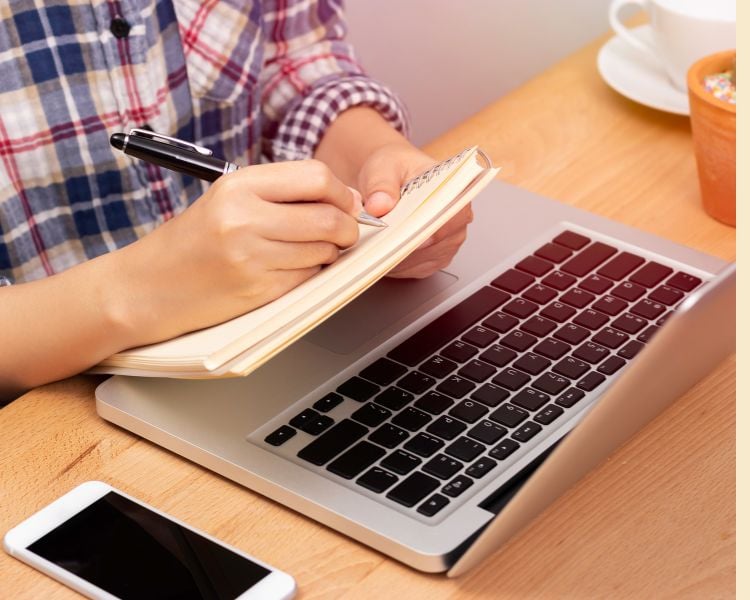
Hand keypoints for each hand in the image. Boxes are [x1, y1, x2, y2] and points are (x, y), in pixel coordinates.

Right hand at [112, 160, 359, 344]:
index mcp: (238, 186)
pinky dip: (311, 272)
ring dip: (330, 252)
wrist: (147, 287)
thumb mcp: (228, 199)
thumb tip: (347, 199)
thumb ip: (283, 193)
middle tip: (345, 232)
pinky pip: (308, 277)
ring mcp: (251, 258)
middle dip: (348, 227)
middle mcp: (244, 219)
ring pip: (324, 250)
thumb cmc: (191, 242)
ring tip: (310, 250)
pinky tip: (291, 268)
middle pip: (329, 217)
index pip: (316, 177)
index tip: (346, 203)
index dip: (341, 192)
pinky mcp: (257, 290)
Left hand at [357, 141, 472, 278]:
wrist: (390, 179)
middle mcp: (457, 221)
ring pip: (420, 261)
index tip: (398, 234)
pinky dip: (393, 264)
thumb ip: (381, 184)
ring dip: (395, 256)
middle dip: (401, 244)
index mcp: (456, 192)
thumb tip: (380, 205)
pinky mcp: (433, 259)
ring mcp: (447, 244)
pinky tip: (380, 250)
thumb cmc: (394, 170)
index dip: (422, 229)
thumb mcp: (384, 167)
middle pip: (433, 245)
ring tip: (375, 241)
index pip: (447, 219)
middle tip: (375, 238)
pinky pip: (413, 270)